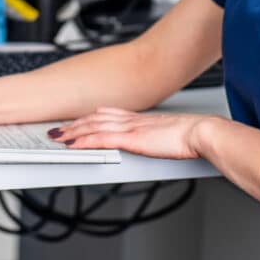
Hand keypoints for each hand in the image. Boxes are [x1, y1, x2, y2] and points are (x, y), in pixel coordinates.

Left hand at [48, 108, 213, 159]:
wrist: (201, 132)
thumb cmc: (191, 135)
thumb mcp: (168, 134)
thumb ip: (155, 135)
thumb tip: (154, 141)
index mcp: (140, 118)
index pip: (106, 114)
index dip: (89, 117)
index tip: (77, 121)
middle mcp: (131, 119)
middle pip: (95, 118)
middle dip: (75, 124)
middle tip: (58, 129)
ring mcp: (130, 127)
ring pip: (93, 127)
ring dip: (73, 132)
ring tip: (58, 137)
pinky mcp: (131, 138)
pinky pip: (101, 139)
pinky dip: (84, 141)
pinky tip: (73, 145)